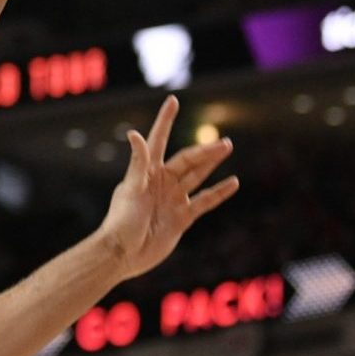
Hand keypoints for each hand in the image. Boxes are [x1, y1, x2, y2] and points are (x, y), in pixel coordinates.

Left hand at [96, 96, 239, 279]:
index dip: (165, 121)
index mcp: (146, 171)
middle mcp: (160, 182)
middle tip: (224, 141)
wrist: (124, 254)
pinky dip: (218, 193)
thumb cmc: (121, 220)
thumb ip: (137, 162)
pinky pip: (204, 202)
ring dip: (211, 163)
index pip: (158, 140)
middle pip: (187, 160)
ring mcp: (172, 199)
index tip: (172, 100)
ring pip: (197, 176)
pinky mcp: (181, 218)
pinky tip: (233, 182)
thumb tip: (134, 133)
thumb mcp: (131, 189)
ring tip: (227, 147)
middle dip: (204, 150)